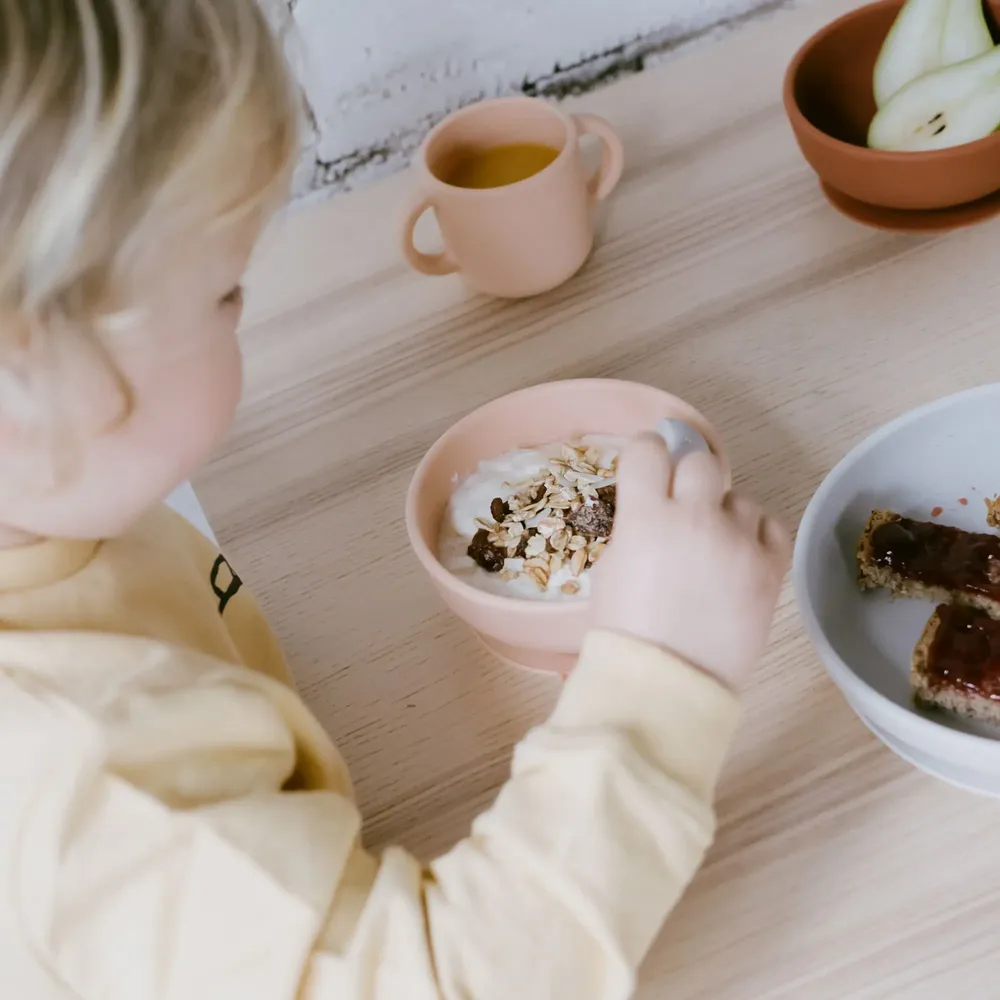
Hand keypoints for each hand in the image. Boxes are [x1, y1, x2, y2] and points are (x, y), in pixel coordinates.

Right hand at [590, 433, 790, 689]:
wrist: (666, 681)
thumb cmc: (626, 629)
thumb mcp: (612, 566)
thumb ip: (635, 525)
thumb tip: (654, 505)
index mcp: (644, 517)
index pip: (648, 450)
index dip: (647, 454)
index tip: (650, 467)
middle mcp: (694, 518)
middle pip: (700, 460)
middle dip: (689, 479)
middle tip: (683, 507)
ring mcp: (737, 541)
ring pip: (739, 497)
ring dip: (724, 513)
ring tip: (714, 547)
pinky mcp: (770, 567)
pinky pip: (772, 525)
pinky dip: (755, 534)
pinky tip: (740, 554)